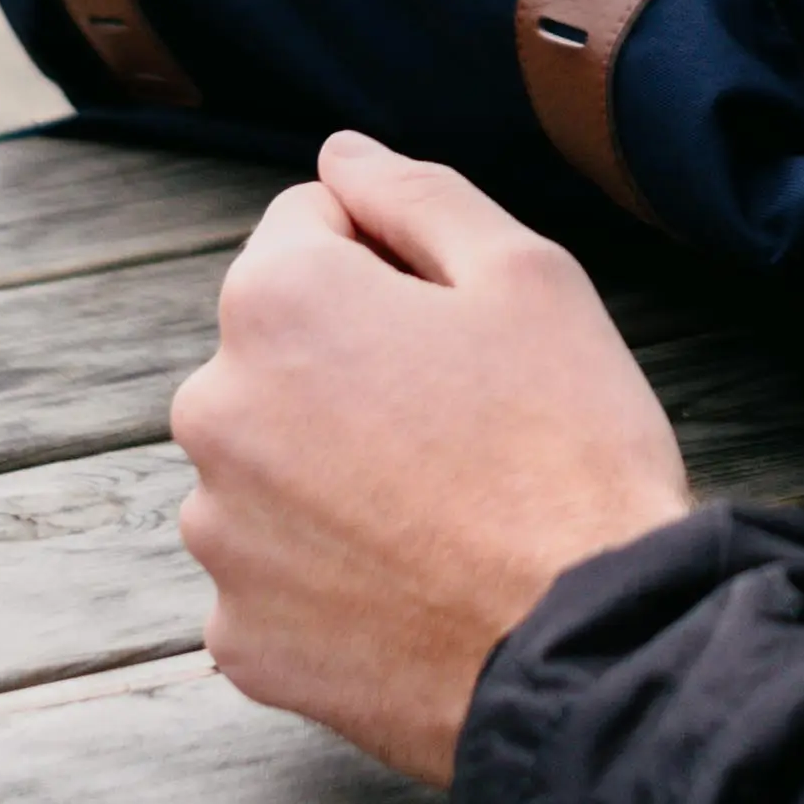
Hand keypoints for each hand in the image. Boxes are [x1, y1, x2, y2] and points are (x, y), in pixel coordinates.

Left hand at [171, 132, 692, 778]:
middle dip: (353, 363)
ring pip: (273, 462)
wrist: (589, 648)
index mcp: (275, 302)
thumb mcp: (526, 274)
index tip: (462, 327)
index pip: (311, 226)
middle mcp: (215, 411)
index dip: (397, 262)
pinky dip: (329, 573)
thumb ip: (415, 194)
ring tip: (442, 510)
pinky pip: (276, 574)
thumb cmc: (568, 448)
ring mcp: (219, 537)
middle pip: (280, 349)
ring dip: (333, 468)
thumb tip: (339, 155)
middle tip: (463, 421)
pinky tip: (412, 583)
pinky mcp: (239, 638)